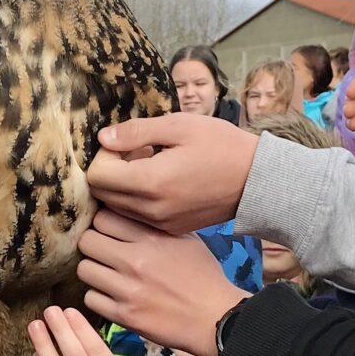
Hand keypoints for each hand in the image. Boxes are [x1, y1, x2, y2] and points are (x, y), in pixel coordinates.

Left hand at [78, 209, 247, 355]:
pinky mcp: (124, 315)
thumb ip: (154, 226)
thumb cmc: (203, 275)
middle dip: (93, 245)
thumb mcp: (186, 239)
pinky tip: (112, 296)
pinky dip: (98, 296)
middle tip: (103, 253)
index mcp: (152, 237)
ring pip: (84, 269)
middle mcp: (135, 260)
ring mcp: (127, 289)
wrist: (214, 317)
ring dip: (93, 270)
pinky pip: (90, 299)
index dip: (103, 223)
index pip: (103, 218)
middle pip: (87, 241)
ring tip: (106, 275)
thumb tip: (127, 213)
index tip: (108, 231)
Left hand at [87, 114, 257, 233]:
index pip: (97, 177)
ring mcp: (161, 224)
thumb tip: (103, 139)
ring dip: (123, 187)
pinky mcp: (170, 230)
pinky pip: (137, 218)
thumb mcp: (180, 125)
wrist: (257, 180)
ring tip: (151, 168)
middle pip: (103, 195)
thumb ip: (136, 132)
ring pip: (117, 209)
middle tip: (138, 153)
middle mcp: (151, 210)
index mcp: (151, 182)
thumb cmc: (221, 145)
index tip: (126, 144)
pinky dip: (139, 200)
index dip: (105, 155)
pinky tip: (162, 184)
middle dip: (111, 171)